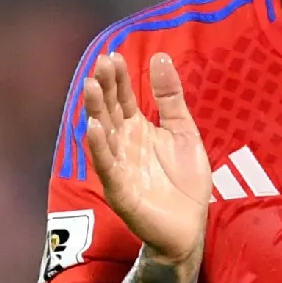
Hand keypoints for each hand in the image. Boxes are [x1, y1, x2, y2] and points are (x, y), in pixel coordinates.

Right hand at [84, 52, 211, 266]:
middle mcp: (124, 144)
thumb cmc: (185, 180)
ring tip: (91, 87)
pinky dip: (98, 149)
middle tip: (100, 63)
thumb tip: (160, 56)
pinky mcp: (120, 191)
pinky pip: (107, 167)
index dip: (119, 78)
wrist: (189, 227)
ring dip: (96, 111)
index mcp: (138, 129)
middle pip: (110, 111)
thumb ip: (171, 98)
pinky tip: (92, 129)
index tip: (112, 54)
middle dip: (104, 88)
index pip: (123, 98)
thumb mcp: (183, 131)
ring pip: (103, 135)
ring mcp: (119, 167)